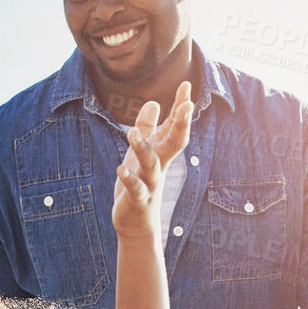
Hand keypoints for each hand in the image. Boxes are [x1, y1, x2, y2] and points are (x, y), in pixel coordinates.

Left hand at [111, 80, 193, 239]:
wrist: (137, 223)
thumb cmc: (140, 184)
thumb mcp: (141, 153)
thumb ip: (148, 128)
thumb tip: (154, 102)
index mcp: (161, 153)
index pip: (175, 127)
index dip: (181, 108)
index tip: (187, 85)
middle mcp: (160, 166)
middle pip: (174, 143)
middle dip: (180, 124)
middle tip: (186, 104)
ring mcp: (150, 183)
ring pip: (151, 164)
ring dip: (143, 149)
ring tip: (132, 133)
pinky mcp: (138, 199)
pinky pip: (135, 188)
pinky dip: (129, 179)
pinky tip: (120, 170)